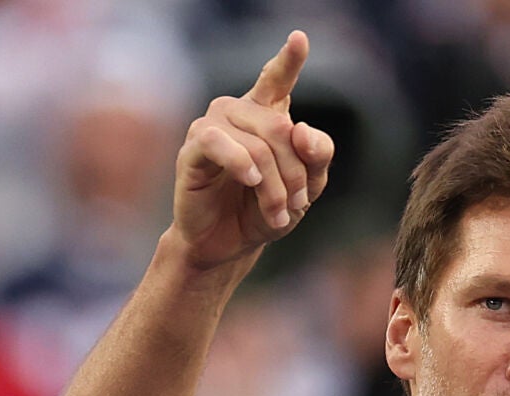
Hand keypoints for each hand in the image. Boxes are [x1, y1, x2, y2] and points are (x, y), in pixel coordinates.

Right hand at [169, 30, 333, 270]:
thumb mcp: (307, 188)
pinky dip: (240, 164)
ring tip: (277, 212)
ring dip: (273, 185)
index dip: (289, 59)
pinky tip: (248, 182)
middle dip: (296, 174)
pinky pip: (218, 143)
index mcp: (267, 115)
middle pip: (282, 129)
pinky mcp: (192, 149)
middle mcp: (238, 113)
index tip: (300, 38)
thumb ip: (317, 157)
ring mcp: (213, 127)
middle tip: (297, 205)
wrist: (231, 243)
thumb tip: (302, 130)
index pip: (277, 80)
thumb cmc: (266, 209)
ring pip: (257, 144)